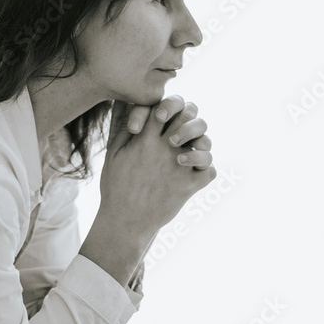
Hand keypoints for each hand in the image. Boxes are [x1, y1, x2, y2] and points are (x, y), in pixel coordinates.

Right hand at [97, 99, 215, 234]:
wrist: (125, 222)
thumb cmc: (116, 186)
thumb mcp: (113, 153)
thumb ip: (121, 125)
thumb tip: (124, 101)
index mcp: (145, 140)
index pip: (164, 106)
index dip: (168, 104)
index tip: (163, 115)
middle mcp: (165, 150)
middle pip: (190, 116)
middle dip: (189, 115)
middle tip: (181, 126)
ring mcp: (180, 168)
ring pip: (206, 142)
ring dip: (201, 141)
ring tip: (189, 149)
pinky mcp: (189, 187)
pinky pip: (210, 171)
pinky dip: (206, 168)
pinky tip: (194, 171)